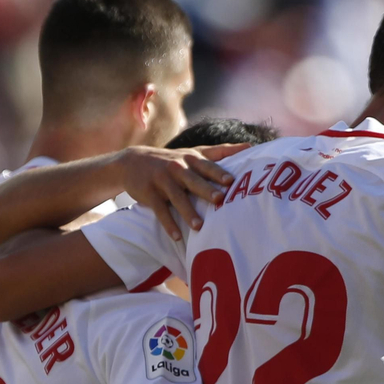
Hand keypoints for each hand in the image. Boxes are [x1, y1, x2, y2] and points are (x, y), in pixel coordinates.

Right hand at [119, 144, 248, 240]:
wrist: (132, 162)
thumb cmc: (173, 160)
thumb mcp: (193, 152)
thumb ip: (220, 152)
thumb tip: (250, 147)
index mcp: (191, 159)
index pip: (207, 166)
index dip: (218, 173)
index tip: (231, 180)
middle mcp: (177, 168)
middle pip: (193, 180)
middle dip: (206, 189)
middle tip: (219, 198)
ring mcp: (162, 180)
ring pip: (177, 197)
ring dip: (187, 212)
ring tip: (199, 226)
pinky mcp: (149, 193)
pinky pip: (160, 211)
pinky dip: (168, 224)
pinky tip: (177, 236)